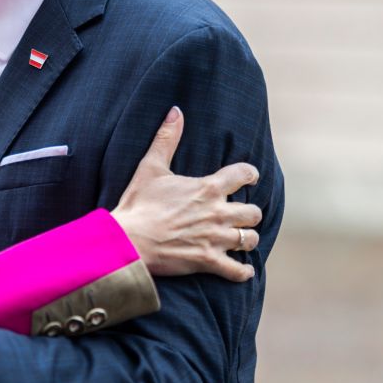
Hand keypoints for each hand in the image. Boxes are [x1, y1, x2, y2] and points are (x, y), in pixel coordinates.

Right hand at [113, 107, 261, 281]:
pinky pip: (237, 270)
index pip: (244, 174)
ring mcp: (214, 238)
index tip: (250, 178)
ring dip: (247, 239)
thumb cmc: (138, 204)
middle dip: (249, 213)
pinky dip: (242, 271)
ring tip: (240, 240)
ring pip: (250, 239)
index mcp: (208, 188)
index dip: (250, 175)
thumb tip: (176, 111)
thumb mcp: (150, 167)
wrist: (128, 241)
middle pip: (253, 212)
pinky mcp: (208, 261)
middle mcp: (217, 213)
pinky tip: (241, 269)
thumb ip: (166, 139)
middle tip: (240, 215)